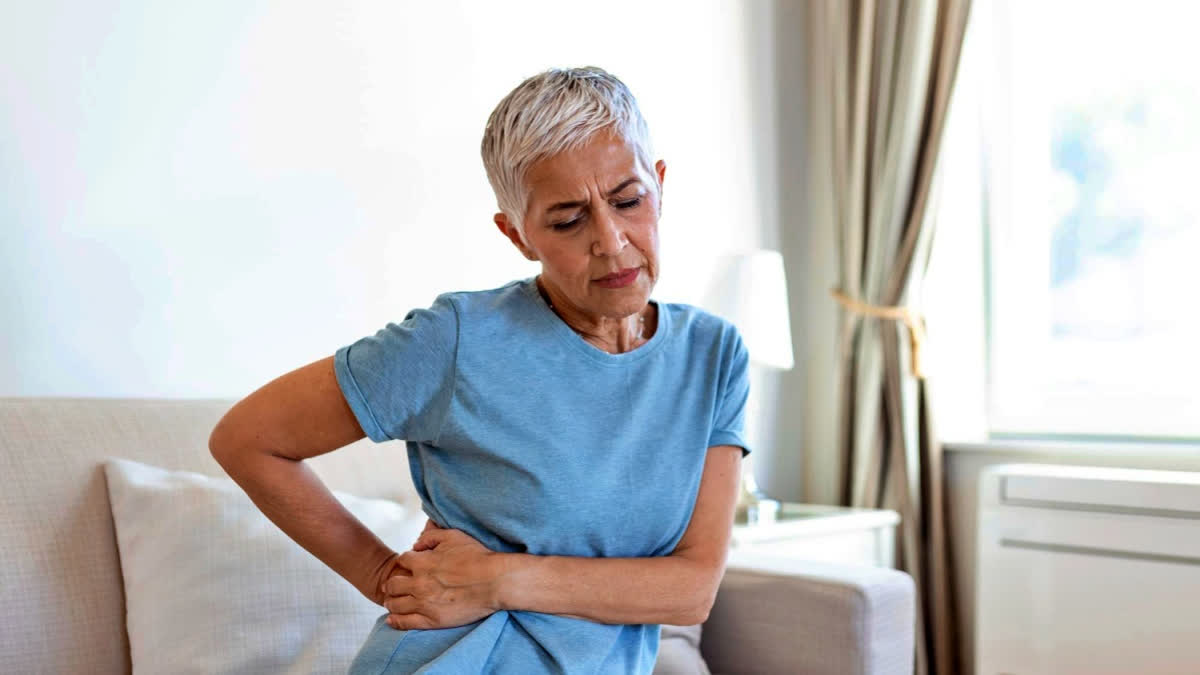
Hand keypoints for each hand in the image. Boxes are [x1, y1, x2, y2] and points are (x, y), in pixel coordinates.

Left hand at [381, 519, 501, 629]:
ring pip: (395, 604)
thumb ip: (431, 537)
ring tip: (392, 602)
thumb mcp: (454, 537)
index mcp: (422, 563)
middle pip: (392, 584)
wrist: (495, 582)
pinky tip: (391, 619)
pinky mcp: (432, 621)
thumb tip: (416, 544)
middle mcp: (419, 584)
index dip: (404, 562)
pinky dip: (395, 621)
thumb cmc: (477, 557)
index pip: (402, 561)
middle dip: (392, 584)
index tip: (407, 566)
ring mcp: (424, 604)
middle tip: (393, 586)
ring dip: (391, 601)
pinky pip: (405, 623)